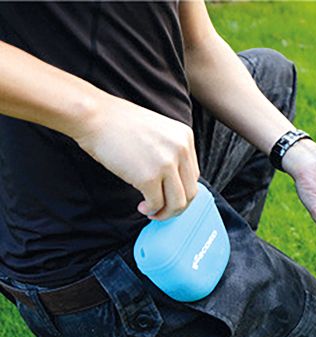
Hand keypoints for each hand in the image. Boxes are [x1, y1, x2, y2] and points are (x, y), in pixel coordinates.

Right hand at [70, 93, 199, 219]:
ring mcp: (166, 163)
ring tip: (152, 210)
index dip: (182, 190)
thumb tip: (173, 184)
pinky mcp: (149, 177)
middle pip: (190, 192)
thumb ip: (171, 153)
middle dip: (177, 207)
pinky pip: (157, 204)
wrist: (94, 116)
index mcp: (185, 137)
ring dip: (166, 213)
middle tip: (162, 209)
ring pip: (178, 203)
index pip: (194, 175)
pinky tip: (142, 206)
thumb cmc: (118, 124)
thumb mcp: (158, 132)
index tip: (169, 196)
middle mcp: (181, 150)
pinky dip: (150, 210)